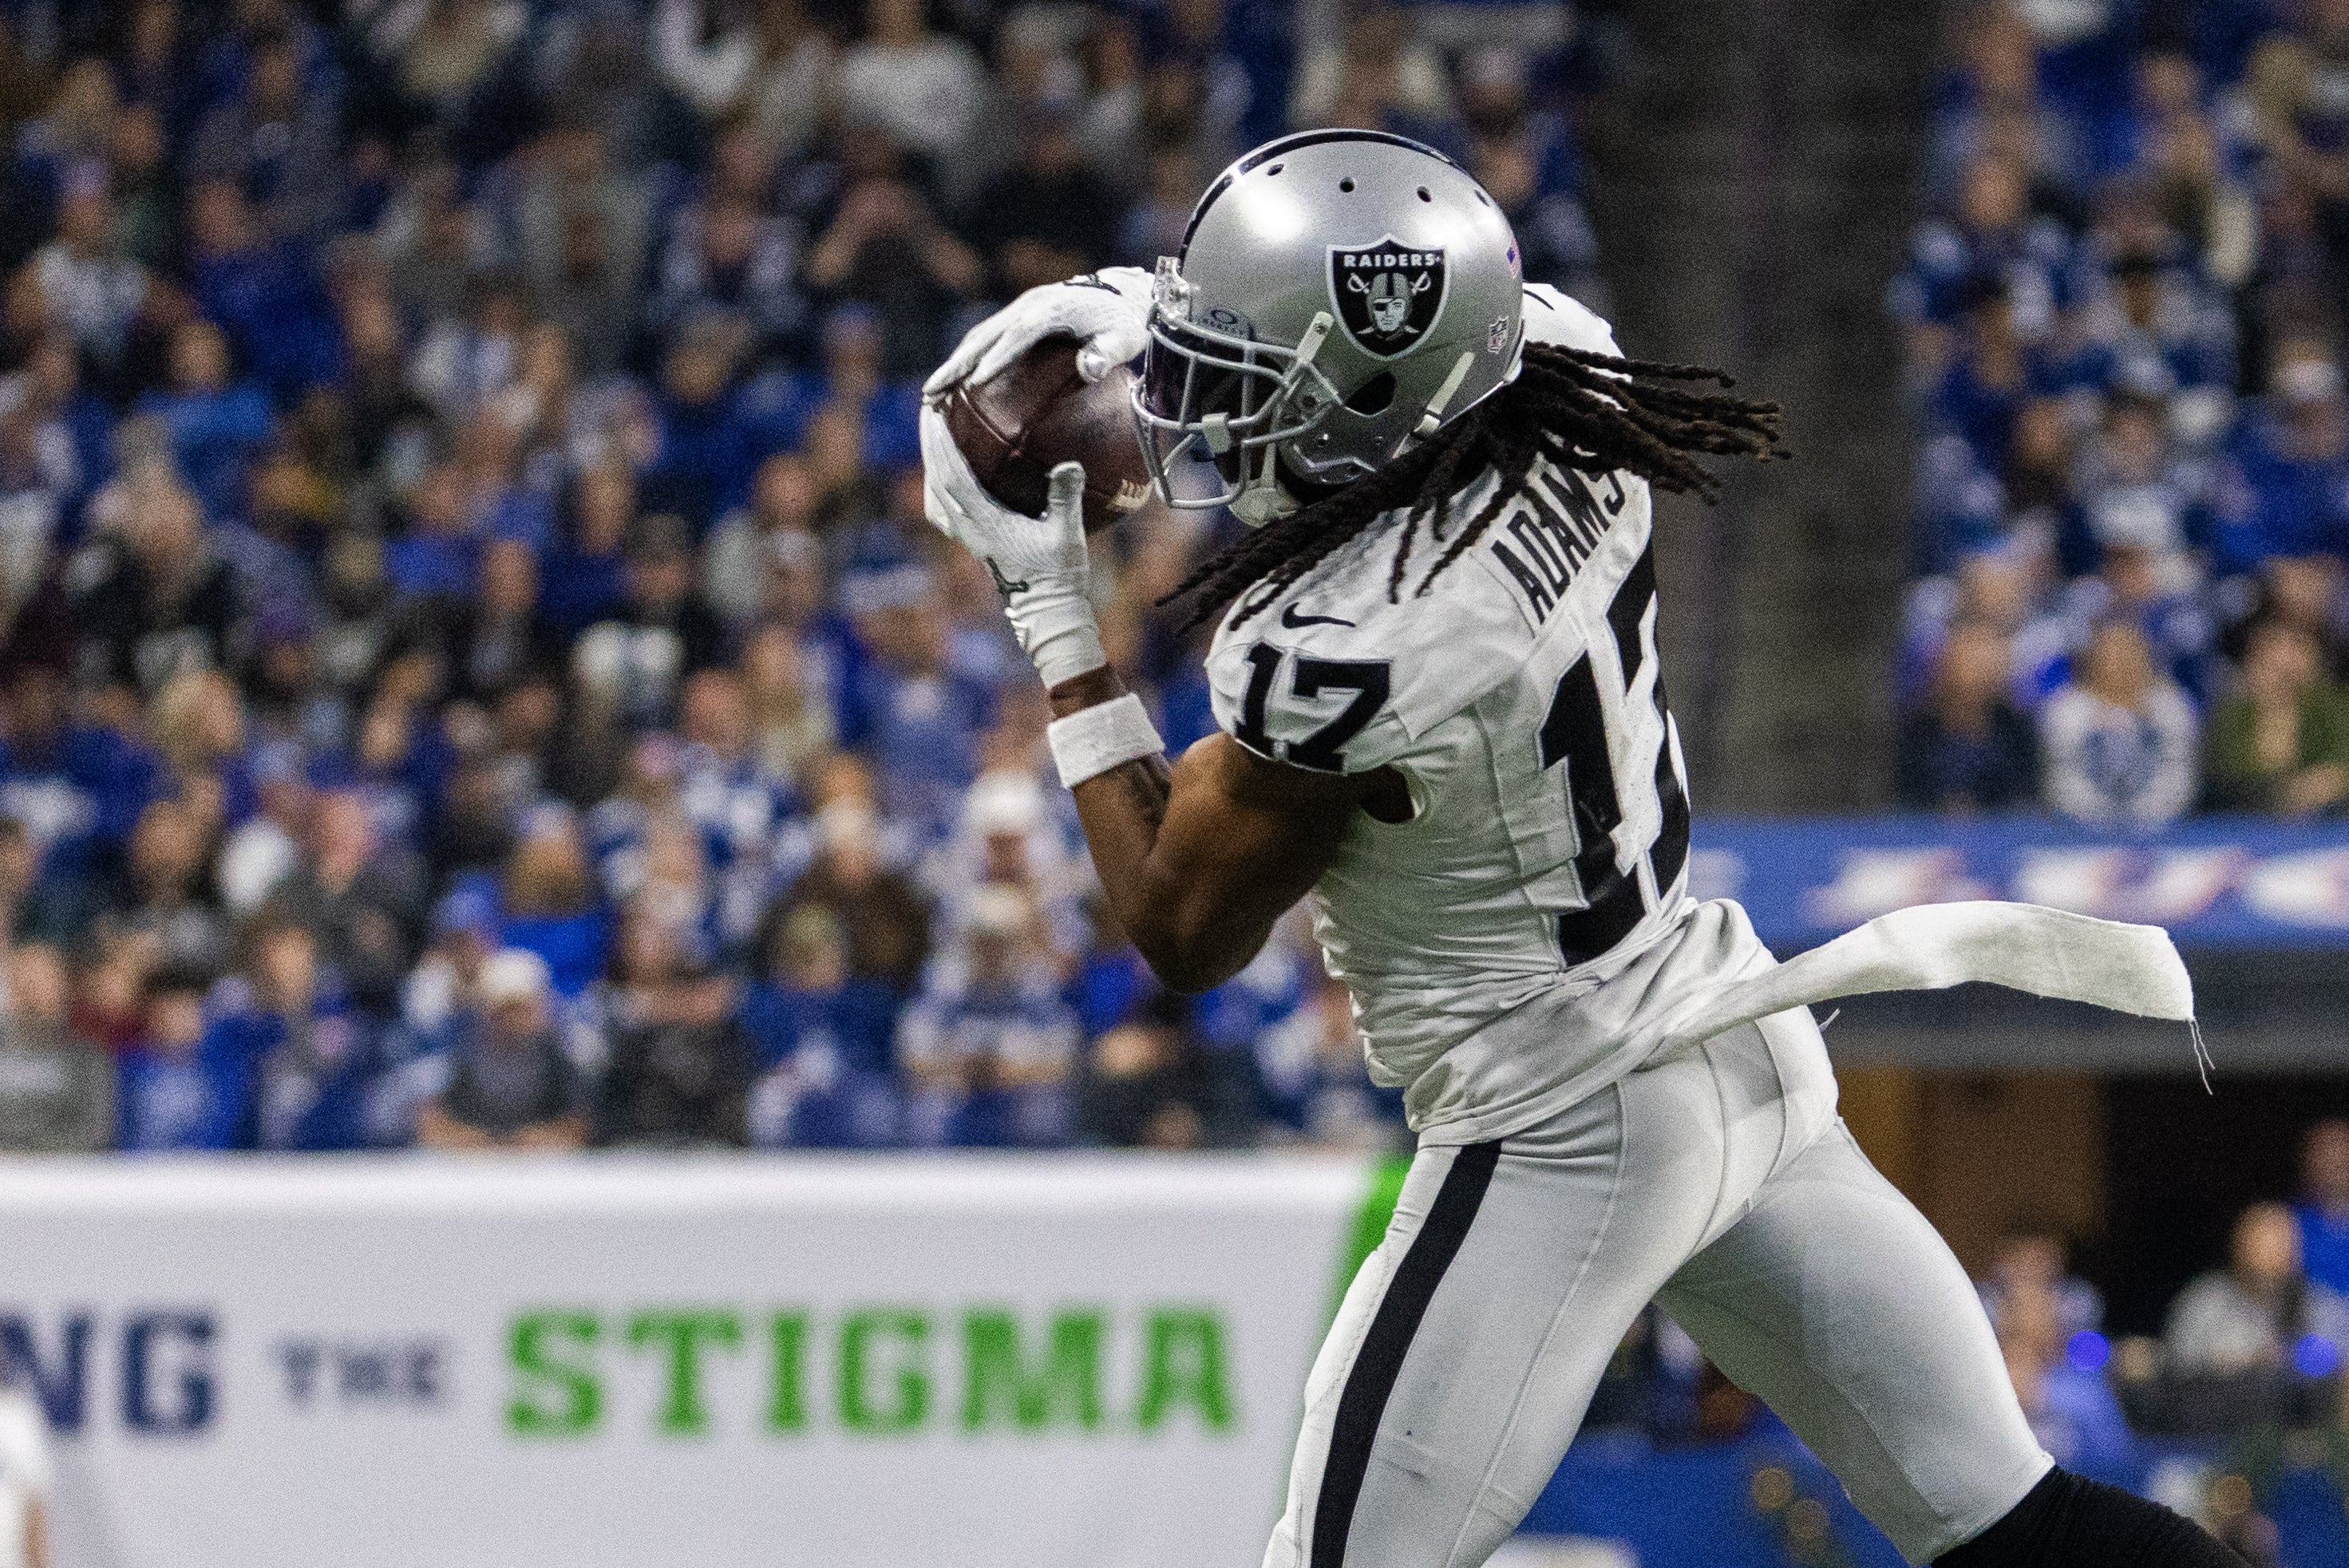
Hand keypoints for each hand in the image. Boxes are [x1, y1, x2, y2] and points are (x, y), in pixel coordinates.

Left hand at [919, 402, 1101, 685]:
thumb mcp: (1066, 535)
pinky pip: (943, 509)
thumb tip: (1069, 464)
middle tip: (930, 408)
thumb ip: (1065, 498)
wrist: (1047, 614)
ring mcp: (968, 537)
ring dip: (933, 461)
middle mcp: (969, 528)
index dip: (942, 443)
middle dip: (931, 441)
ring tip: (936, 434)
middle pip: (937, 478)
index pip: (953, 476)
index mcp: (986, 523)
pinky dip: (938, 486)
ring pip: (936, 493)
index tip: (936, 413)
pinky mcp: (973, 542)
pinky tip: (946, 476)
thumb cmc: (1059, 577)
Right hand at [923, 267, 1153, 396]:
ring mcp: (1020, 310)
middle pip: (984, 336)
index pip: (1017, 336)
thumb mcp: (1125, 339)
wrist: (1123, 293)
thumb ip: (1108, 353)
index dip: (996, 358)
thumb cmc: (1127, 323)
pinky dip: (967, 360)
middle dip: (956, 365)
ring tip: (930, 394)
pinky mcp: (1018, 317)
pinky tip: (953, 384)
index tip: (975, 383)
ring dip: (953, 365)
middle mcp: (1029, 306)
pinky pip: (986, 339)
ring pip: (978, 337)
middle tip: (931, 393)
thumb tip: (1090, 367)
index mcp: (1051, 311)